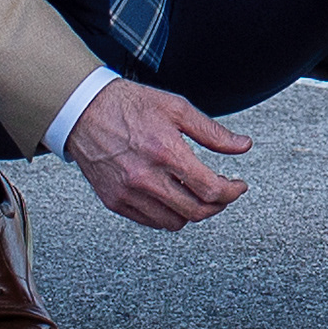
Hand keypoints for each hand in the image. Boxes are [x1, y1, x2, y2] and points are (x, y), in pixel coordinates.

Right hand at [64, 78, 250, 230]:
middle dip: (218, 204)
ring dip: (194, 212)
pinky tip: (174, 196)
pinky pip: (151, 221)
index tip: (238, 186)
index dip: (232, 191)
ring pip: (174, 222)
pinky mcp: (114, 201)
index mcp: (166, 152)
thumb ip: (213, 132)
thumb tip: (243, 146)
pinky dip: (169, 214)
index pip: (210, 189)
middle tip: (223, 192)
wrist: (84, 111)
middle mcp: (146, 178)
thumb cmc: (129, 106)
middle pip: (196, 211)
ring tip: (198, 193)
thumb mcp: (178, 109)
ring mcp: (128, 193)